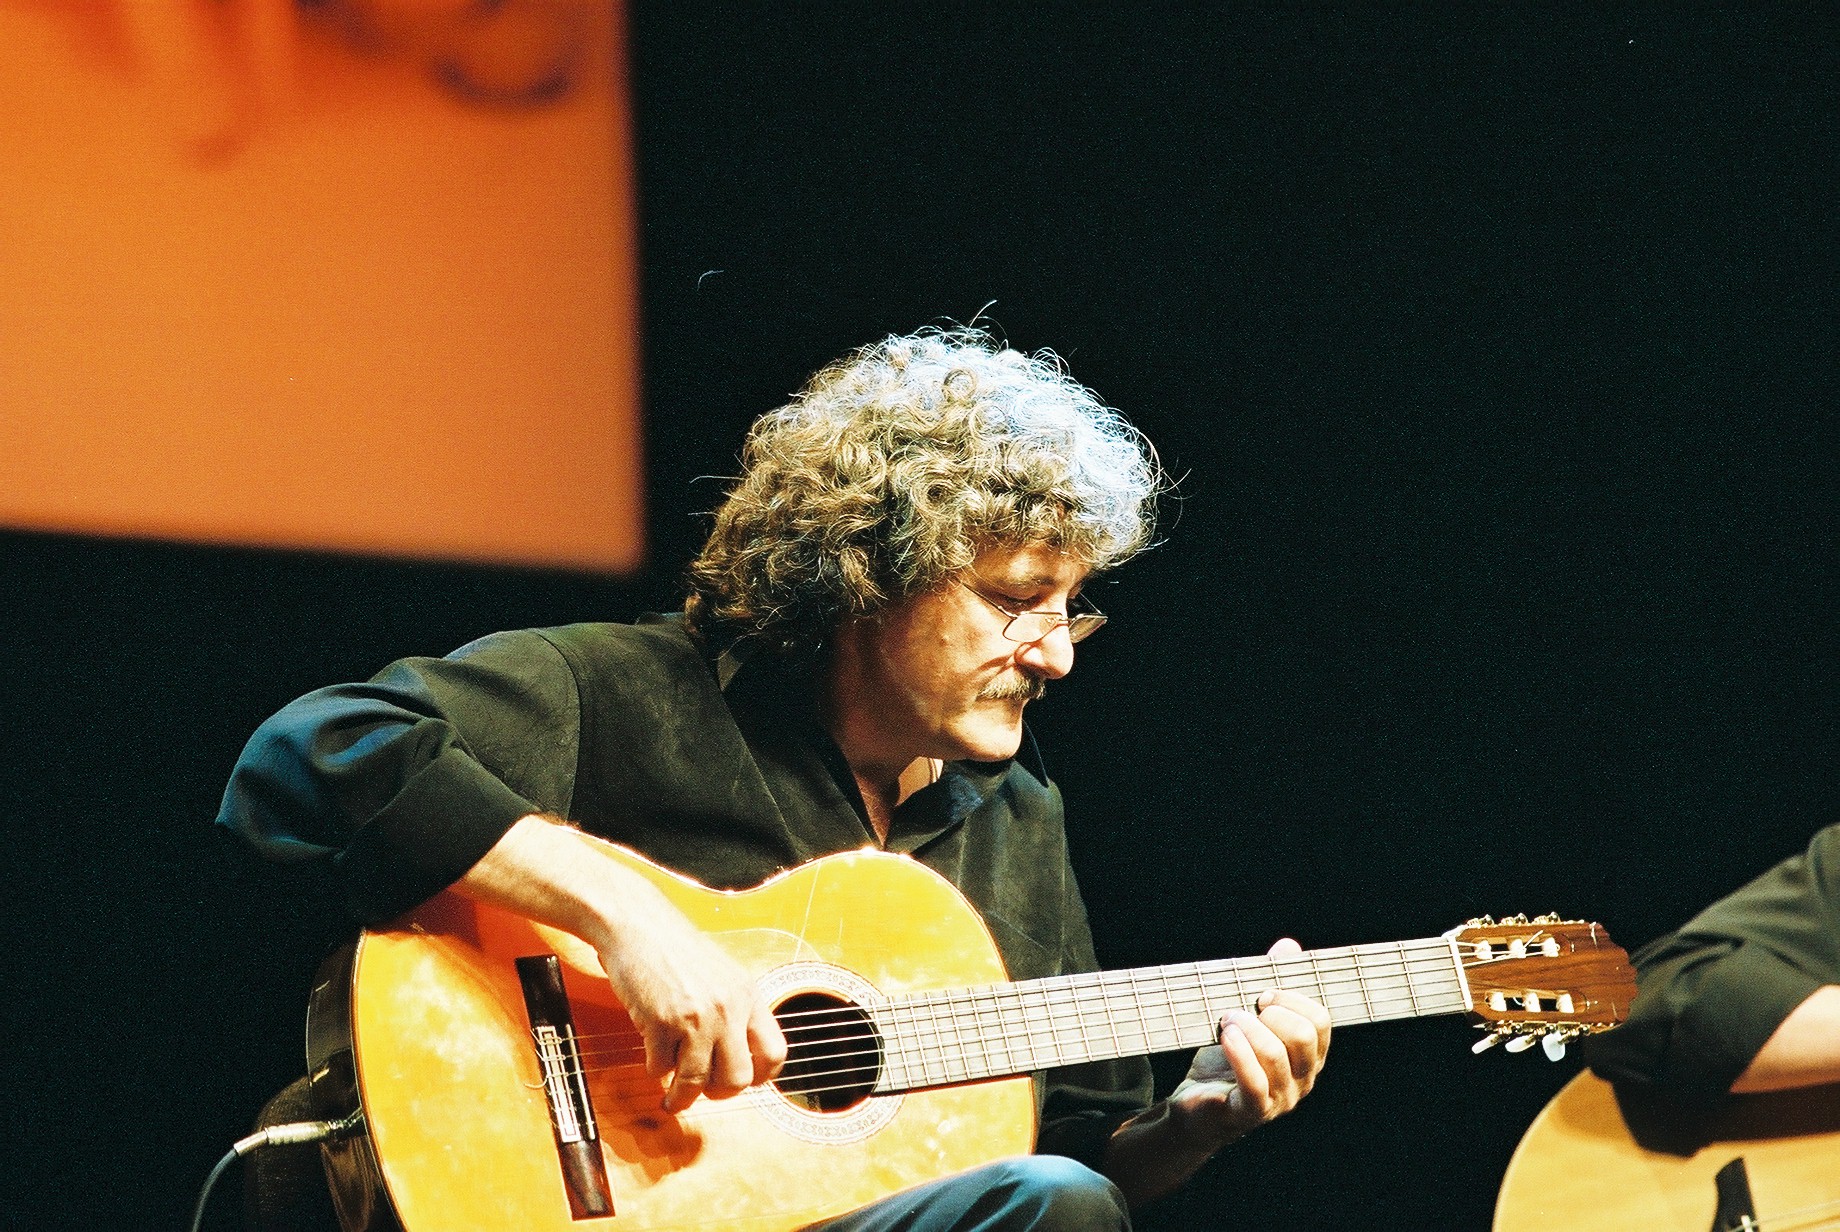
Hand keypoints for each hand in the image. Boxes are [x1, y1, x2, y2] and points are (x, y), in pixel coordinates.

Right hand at [585, 886, 787, 1113]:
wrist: (639, 924)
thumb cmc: (676, 947)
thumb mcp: (722, 974)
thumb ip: (735, 1009)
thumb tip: (739, 1055)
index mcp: (748, 995)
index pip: (774, 1052)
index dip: (760, 1076)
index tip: (745, 1082)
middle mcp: (728, 1009)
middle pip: (739, 1079)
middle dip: (720, 1094)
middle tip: (706, 1091)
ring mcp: (695, 1017)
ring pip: (698, 1082)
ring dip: (682, 1097)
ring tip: (674, 1098)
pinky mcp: (661, 1022)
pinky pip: (660, 1068)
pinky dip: (655, 1069)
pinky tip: (654, 1057)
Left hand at [1166, 937, 1331, 1148]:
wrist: (1195, 1103)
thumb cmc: (1227, 1058)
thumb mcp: (1250, 1018)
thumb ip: (1271, 985)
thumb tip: (1288, 947)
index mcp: (1307, 1056)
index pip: (1320, 1021)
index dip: (1293, 999)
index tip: (1262, 993)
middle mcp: (1301, 1080)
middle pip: (1304, 1035)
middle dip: (1271, 1013)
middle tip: (1242, 1009)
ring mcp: (1279, 1100)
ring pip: (1276, 1055)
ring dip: (1246, 1028)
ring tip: (1225, 1020)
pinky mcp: (1251, 1112)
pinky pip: (1253, 1082)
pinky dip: (1238, 1053)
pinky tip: (1225, 1036)